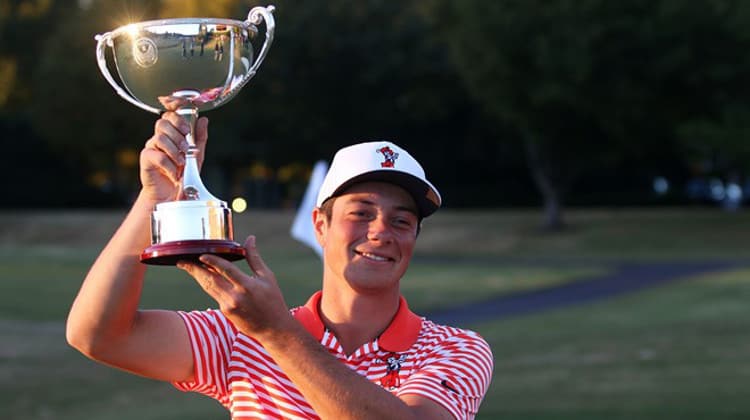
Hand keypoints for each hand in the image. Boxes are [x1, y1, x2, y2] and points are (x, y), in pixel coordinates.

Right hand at [139, 112, 208, 202]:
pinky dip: (169, 166)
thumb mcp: (196, 155)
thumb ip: (200, 138)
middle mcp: (159, 138)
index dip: (178, 120)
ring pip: (160, 138)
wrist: (172, 195)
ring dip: (174, 151)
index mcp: (171, 134)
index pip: (170, 116)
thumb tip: (203, 120)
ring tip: (181, 163)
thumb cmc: (183, 175)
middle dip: (178, 136)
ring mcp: (151, 148)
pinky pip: (156, 155)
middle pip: (162, 123)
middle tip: (186, 149)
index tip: (187, 131)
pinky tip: (174, 174)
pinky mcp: (146, 159)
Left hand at [177, 236, 294, 338]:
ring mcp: (228, 306)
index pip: (226, 271)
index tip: (201, 255)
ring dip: (197, 276)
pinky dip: (209, 284)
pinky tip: (204, 275)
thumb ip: (254, 258)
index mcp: (247, 286)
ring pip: (208, 287)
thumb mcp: (267, 277)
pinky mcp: (225, 312)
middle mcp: (235, 297)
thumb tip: (250, 239)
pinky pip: (214, 294)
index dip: (212, 262)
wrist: (273, 328)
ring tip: (187, 266)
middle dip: (194, 269)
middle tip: (181, 261)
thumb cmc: (273, 300)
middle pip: (209, 280)